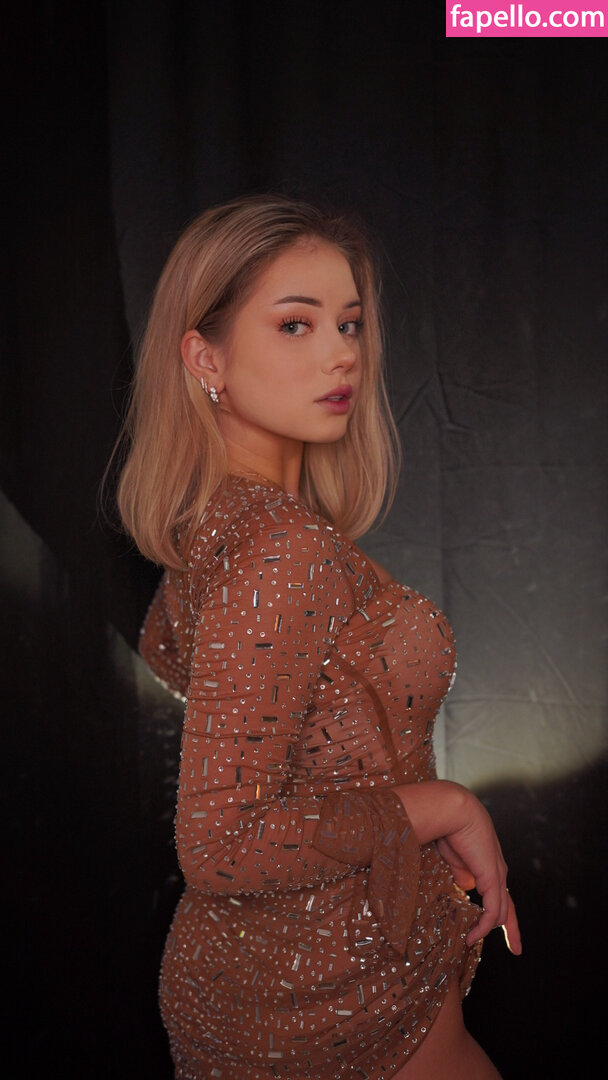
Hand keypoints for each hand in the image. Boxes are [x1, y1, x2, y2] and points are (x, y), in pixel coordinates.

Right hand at [396, 780, 521, 955]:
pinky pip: (492, 909)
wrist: (451, 810)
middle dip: (512, 929)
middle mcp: (498, 871)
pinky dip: (483, 925)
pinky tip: (473, 935)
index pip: (499, 893)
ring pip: (501, 911)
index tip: (498, 928)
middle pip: (508, 906)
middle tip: (517, 949)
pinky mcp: (492, 877)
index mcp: (488, 865)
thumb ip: (461, 873)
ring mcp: (497, 875)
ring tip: (470, 941)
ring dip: (486, 929)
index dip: (499, 912)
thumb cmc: (448, 827)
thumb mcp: (454, 858)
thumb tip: (465, 888)